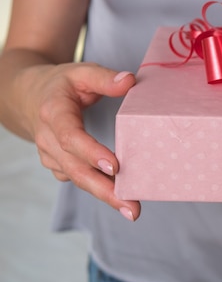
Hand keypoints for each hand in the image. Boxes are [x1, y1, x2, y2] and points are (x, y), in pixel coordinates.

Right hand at [18, 62, 140, 220]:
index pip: (70, 137)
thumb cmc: (62, 84)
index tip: (115, 166)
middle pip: (76, 169)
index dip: (91, 153)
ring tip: (132, 209)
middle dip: (104, 190)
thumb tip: (130, 81)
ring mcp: (51, 155)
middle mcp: (48, 138)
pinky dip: (99, 189)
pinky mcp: (59, 165)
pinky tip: (121, 198)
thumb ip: (105, 78)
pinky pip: (79, 179)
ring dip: (105, 195)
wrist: (29, 96)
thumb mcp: (81, 72)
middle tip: (132, 207)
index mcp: (54, 113)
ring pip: (78, 178)